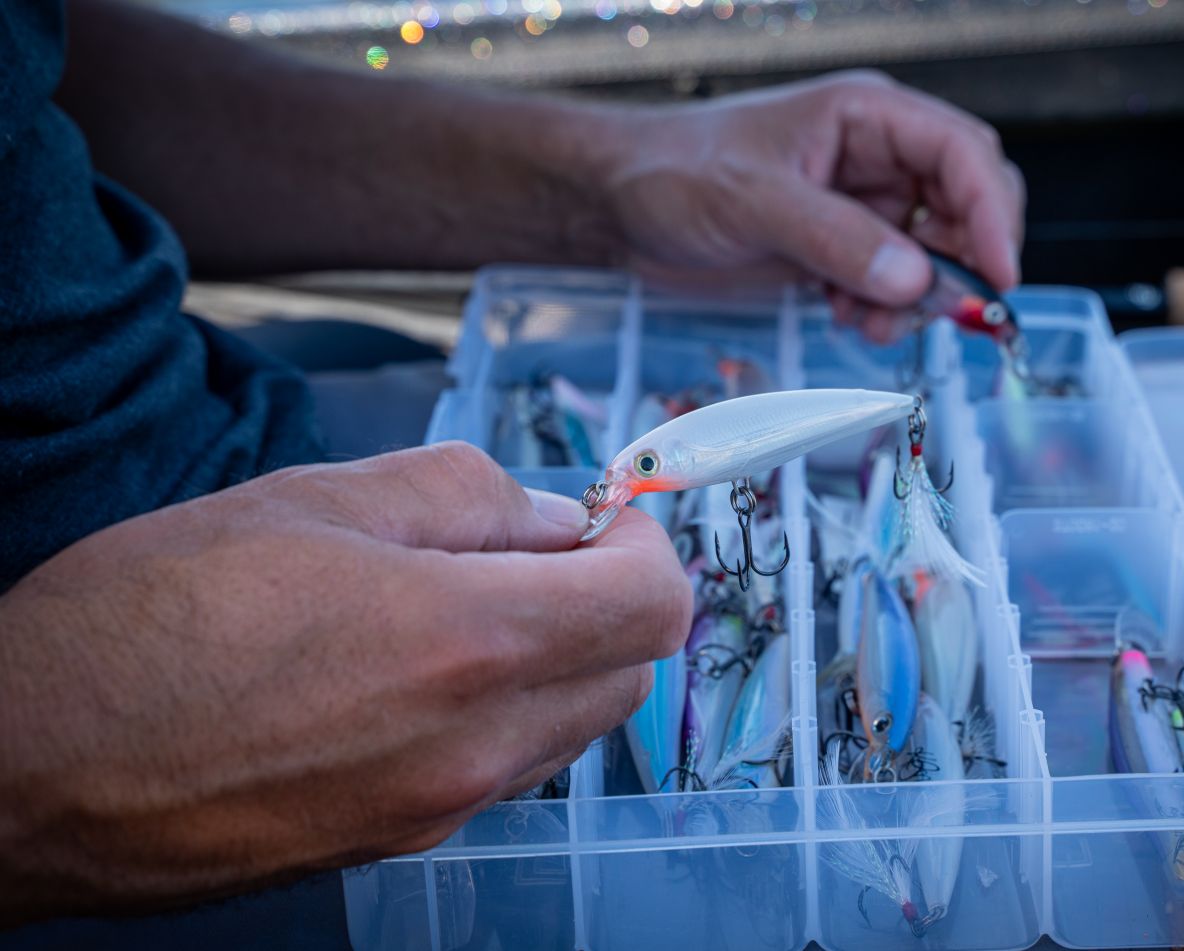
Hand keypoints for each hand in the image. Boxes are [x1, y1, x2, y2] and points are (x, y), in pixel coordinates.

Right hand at [0, 443, 691, 923]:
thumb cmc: (147, 621)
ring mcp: (441, 810)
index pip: (655, 604)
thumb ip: (465, 495)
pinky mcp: (396, 845)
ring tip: (446, 606)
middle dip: (605, 600)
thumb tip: (552, 516)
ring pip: (569, 726)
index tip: (600, 515)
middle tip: (520, 551)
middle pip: (629, 672)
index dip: (644, 545)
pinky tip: (403, 673)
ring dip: (552, 657)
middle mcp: (477, 747)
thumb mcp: (314, 499)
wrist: (24, 773)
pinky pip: (498, 770)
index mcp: (470, 644)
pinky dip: (495, 711)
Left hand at [603, 71, 1024, 340]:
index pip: (963, 154)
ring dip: (918, 298)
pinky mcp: (840, 248)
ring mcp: (861, 205)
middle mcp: (877, 157)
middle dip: (962, 263)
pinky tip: (845, 317)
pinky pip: (893, 282)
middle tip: (936, 314)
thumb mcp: (755, 200)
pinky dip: (885, 308)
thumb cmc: (675, 173)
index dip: (992, 214)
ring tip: (866, 322)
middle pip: (966, 205)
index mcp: (868, 116)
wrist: (619, 205)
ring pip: (934, 253)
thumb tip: (917, 282)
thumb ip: (837, 239)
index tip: (997, 276)